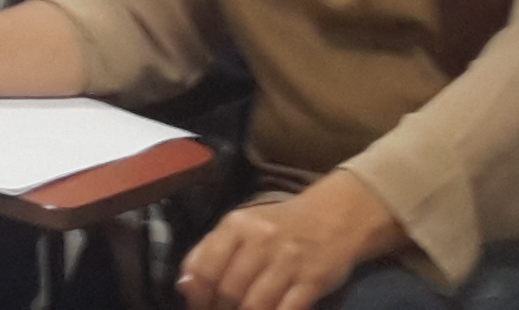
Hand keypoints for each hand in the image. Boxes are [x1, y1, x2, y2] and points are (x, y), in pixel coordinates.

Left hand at [176, 177, 399, 309]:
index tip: (200, 307)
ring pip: (255, 305)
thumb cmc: (278, 227)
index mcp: (236, 225)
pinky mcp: (313, 280)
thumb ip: (208, 252)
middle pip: (228, 290)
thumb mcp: (240, 228)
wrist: (333, 217)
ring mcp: (289, 260)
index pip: (203, 268)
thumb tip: (184, 286)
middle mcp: (261, 239)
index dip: (197, 296)